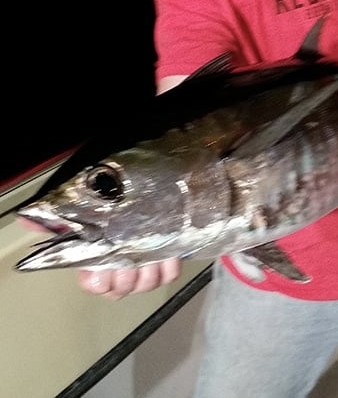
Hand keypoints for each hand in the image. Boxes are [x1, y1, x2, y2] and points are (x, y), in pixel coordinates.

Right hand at [17, 215, 181, 299]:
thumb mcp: (84, 205)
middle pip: (121, 287)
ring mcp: (145, 261)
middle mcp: (121, 263)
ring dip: (146, 273)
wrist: (147, 187)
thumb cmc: (114, 199)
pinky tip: (163, 254)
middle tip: (125, 261)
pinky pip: (169, 272)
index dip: (98, 282)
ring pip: (145, 283)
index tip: (102, 271)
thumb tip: (29, 219)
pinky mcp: (168, 256)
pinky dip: (168, 266)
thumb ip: (60, 217)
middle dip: (123, 277)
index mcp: (99, 257)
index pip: (94, 285)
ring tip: (145, 256)